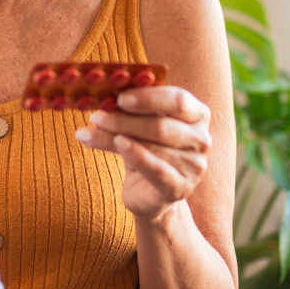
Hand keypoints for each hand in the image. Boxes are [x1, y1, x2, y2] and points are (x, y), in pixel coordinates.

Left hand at [75, 86, 212, 222]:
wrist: (150, 193)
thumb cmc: (146, 150)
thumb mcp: (139, 125)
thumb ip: (129, 110)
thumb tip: (102, 96)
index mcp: (198, 114)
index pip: (178, 100)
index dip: (148, 97)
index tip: (120, 98)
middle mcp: (201, 138)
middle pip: (161, 125)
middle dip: (124, 120)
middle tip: (96, 116)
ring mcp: (194, 165)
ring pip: (153, 146)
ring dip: (117, 137)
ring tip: (88, 133)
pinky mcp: (181, 187)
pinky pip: (156, 169)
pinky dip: (134, 154)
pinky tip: (117, 144)